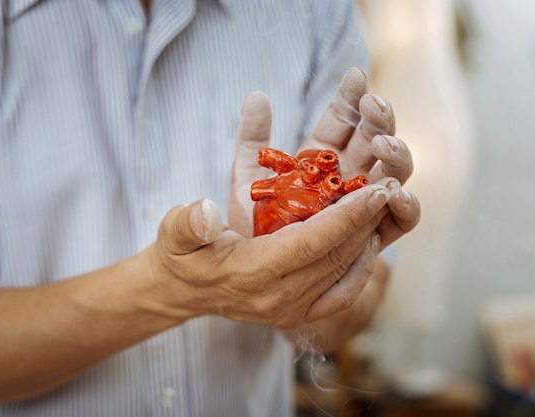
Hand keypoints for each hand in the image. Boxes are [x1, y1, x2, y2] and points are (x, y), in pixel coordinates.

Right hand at [146, 185, 389, 327]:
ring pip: (342, 273)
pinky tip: (369, 244)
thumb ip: (187, 223)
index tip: (375, 189)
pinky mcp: (297, 314)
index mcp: (251, 273)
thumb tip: (205, 211)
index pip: (311, 243)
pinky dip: (360, 269)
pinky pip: (340, 294)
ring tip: (385, 207)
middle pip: (335, 257)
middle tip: (390, 186)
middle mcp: (277, 297)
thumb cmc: (180, 255)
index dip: (347, 217)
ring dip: (368, 239)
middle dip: (367, 221)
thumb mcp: (173, 233)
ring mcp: (290, 310)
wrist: (182, 292)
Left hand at [230, 66, 419, 247]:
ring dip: (395, 156)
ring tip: (381, 146)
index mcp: (321, 157)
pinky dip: (405, 208)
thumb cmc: (249, 223)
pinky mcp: (371, 238)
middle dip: (379, 120)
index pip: (343, 120)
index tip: (355, 76)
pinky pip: (398, 222)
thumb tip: (258, 95)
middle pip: (375, 141)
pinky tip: (396, 194)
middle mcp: (347, 178)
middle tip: (372, 105)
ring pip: (393, 174)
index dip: (352, 98)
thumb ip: (252, 139)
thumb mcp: (246, 176)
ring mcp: (363, 206)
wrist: (248, 273)